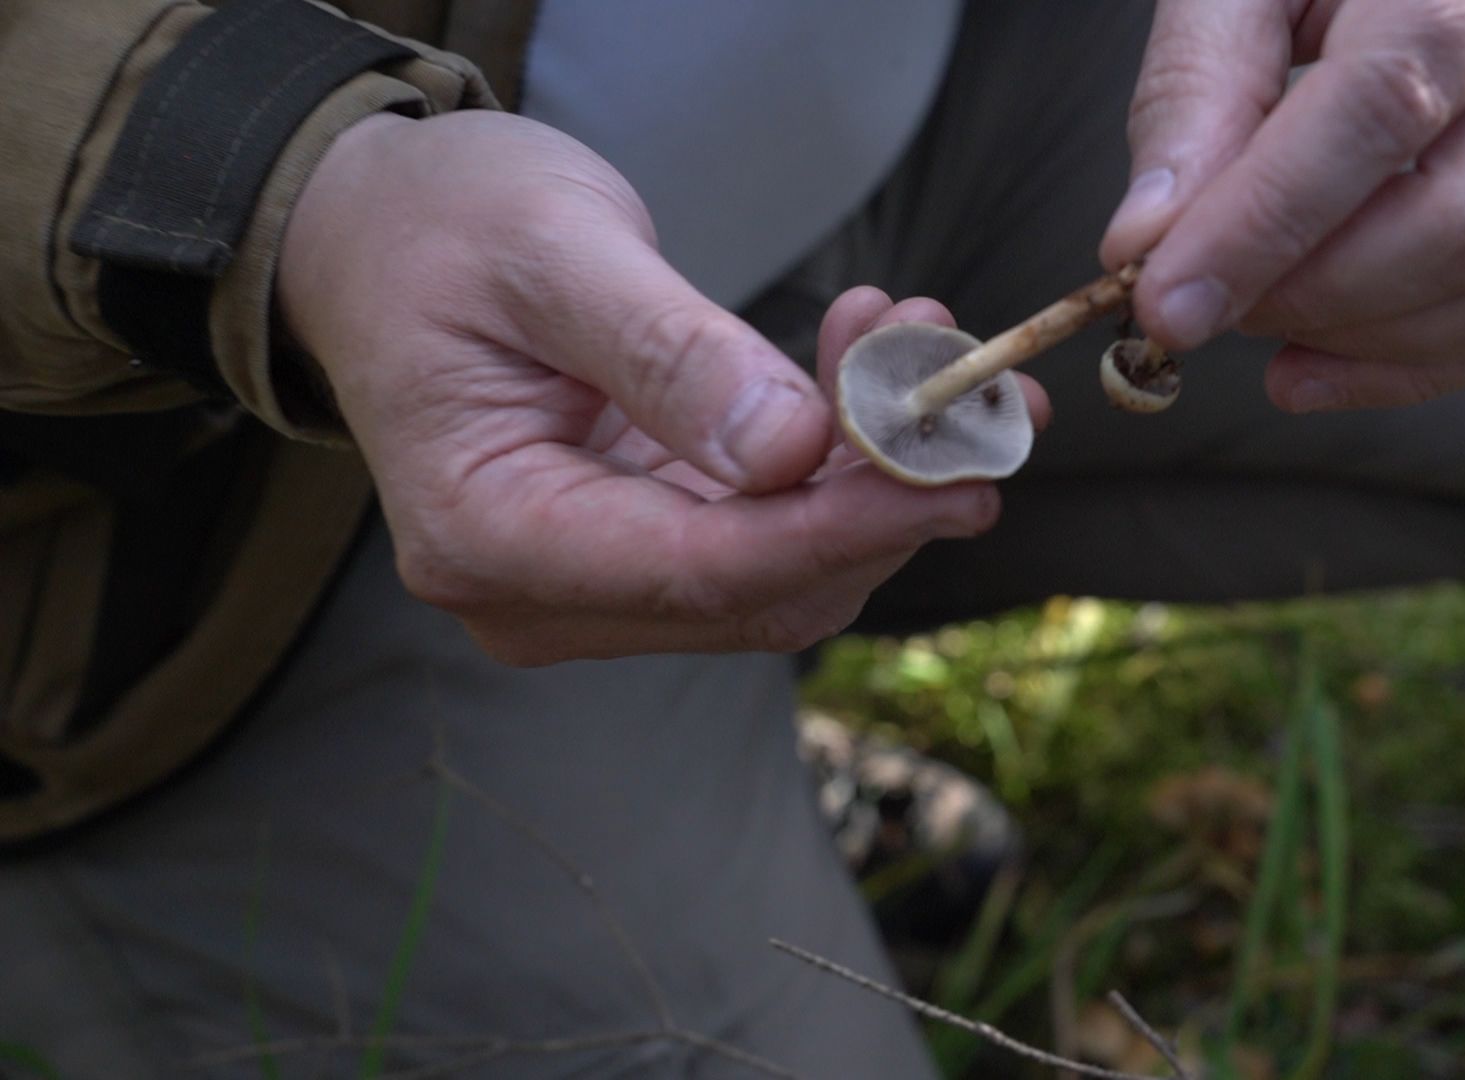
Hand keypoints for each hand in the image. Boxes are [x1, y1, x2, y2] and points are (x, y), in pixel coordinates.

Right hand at [279, 111, 1043, 663]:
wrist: (380, 236)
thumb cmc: (442, 229)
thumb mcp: (556, 254)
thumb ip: (670, 356)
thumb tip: (794, 452)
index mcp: (487, 532)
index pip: (699, 571)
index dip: (842, 529)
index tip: (958, 476)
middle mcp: (533, 590)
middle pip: (755, 592)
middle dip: (883, 506)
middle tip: (978, 394)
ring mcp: (584, 581)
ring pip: (776, 573)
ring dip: (872, 482)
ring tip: (923, 346)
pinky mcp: (632, 547)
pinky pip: (760, 533)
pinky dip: (833, 468)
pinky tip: (868, 370)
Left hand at [1102, 0, 1464, 411]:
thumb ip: (1202, 84)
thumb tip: (1148, 241)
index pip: (1393, 97)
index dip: (1271, 218)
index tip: (1166, 302)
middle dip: (1318, 294)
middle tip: (1204, 309)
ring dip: (1373, 343)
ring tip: (1261, 330)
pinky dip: (1430, 358)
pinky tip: (1322, 359)